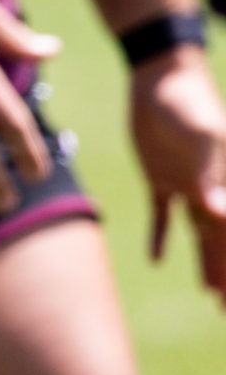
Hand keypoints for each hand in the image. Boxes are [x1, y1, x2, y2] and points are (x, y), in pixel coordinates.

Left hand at [130, 48, 225, 302]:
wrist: (158, 75)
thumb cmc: (188, 100)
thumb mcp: (204, 135)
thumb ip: (214, 174)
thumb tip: (219, 213)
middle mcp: (215, 191)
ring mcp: (190, 186)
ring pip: (202, 237)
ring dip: (208, 266)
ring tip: (214, 299)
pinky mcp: (161, 177)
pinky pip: (164, 216)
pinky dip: (160, 237)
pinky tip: (156, 261)